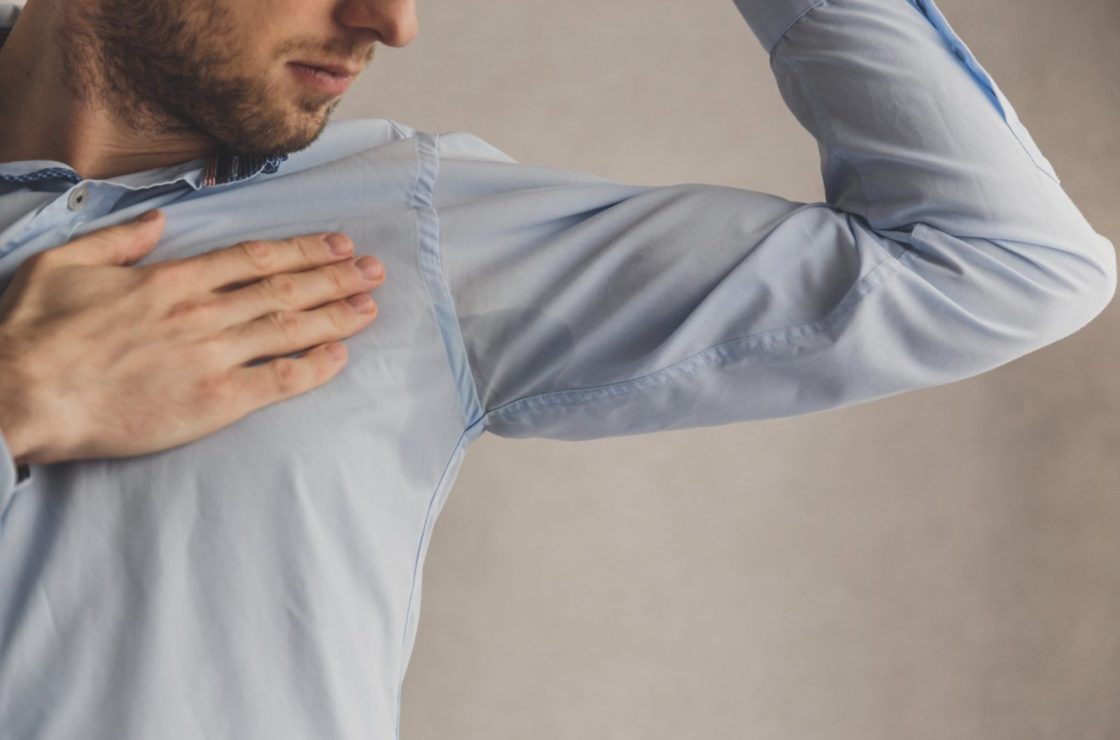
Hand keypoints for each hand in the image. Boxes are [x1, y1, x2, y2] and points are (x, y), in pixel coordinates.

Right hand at [0, 210, 385, 465]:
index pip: (254, 258)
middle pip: (284, 288)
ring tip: (370, 303)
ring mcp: (211, 357)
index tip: (336, 242)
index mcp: (171, 280)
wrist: (21, 396)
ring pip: (289, 329)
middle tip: (373, 268)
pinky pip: (277, 380)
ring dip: (336, 314)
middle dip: (335, 276)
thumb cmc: (36, 334)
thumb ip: (120, 240)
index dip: (303, 249)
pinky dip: (313, 366)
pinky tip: (341, 355)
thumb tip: (159, 219)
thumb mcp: (66, 264)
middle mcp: (201, 313)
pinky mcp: (214, 402)